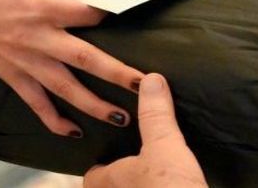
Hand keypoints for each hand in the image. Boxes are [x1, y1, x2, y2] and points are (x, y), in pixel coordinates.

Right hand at [0, 0, 145, 135]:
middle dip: (116, 72)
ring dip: (93, 104)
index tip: (124, 14)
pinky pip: (35, 102)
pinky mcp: (12, 75)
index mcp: (41, 6)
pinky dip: (52, 120)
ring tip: (119, 117)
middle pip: (84, 58)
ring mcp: (24, 61)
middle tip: (142, 84)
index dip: (108, 13)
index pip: (86, 14)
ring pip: (64, 88)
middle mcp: (36, 38)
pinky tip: (72, 131)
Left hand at [84, 74, 206, 187]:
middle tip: (137, 166)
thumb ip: (156, 115)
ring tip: (155, 179)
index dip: (100, 167)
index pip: (91, 176)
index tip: (111, 155)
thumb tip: (150, 80)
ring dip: (139, 187)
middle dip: (119, 183)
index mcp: (108, 183)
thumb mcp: (165, 146)